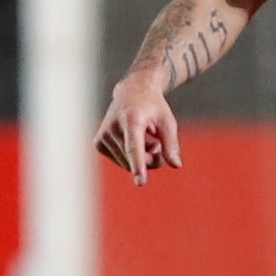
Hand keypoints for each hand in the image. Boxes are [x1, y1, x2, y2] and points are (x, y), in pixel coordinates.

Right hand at [93, 71, 181, 185]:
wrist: (131, 93)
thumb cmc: (153, 108)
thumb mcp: (168, 122)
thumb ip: (172, 144)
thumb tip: (176, 165)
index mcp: (131, 119)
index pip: (134, 147)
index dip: (139, 165)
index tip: (141, 182)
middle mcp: (112, 127)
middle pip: (136, 160)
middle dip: (152, 159)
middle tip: (158, 145)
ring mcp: (102, 135)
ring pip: (127, 164)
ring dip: (142, 158)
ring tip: (146, 139)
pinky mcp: (98, 143)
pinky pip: (120, 161)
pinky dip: (131, 157)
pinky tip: (135, 141)